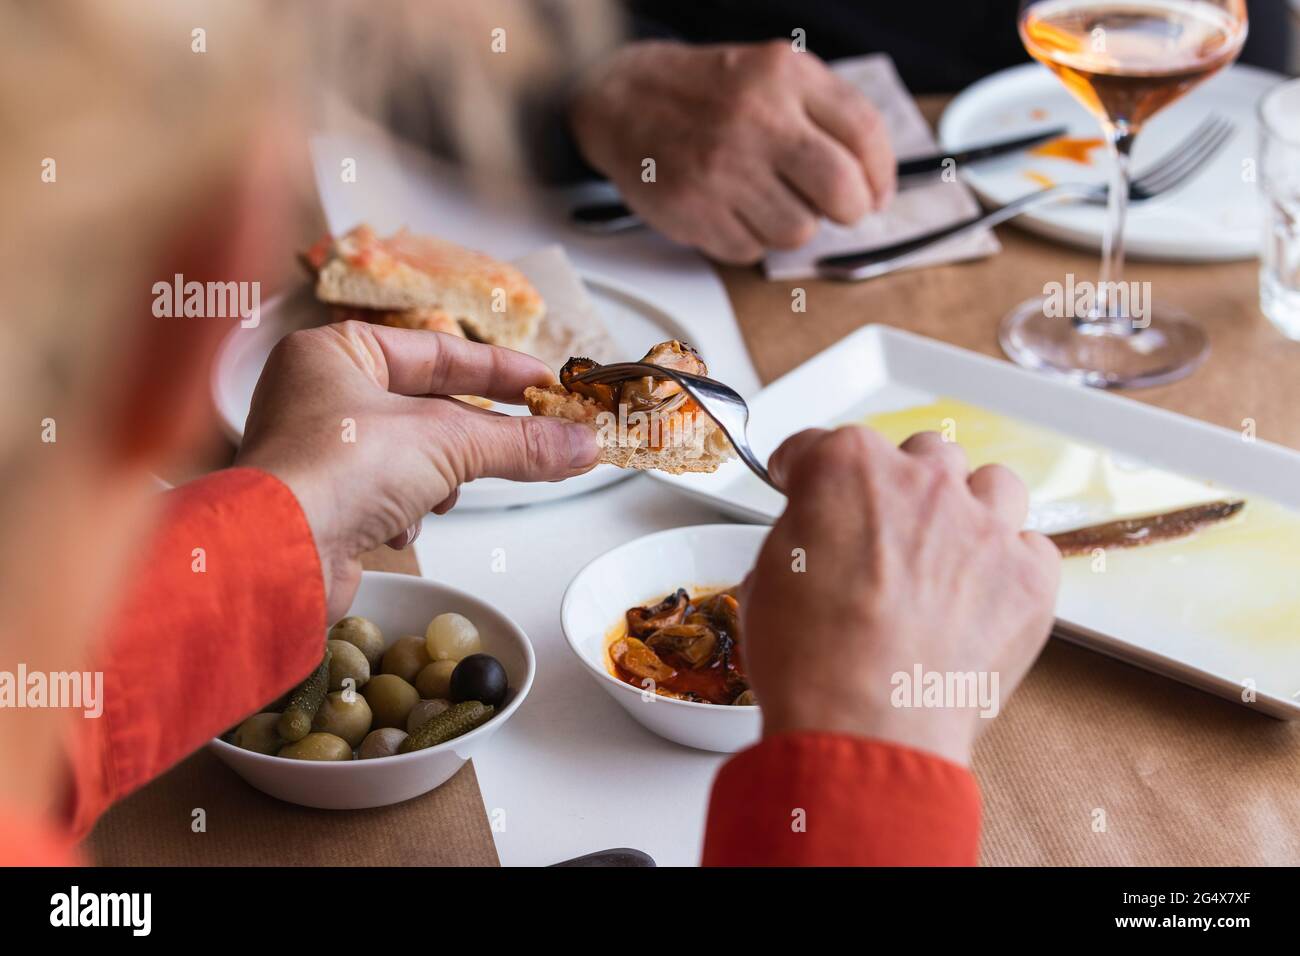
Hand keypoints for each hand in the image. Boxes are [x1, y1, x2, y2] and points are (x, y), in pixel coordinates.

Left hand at [236, 321, 597, 618]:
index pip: (436, 352)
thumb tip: (580, 444)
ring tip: (438, 494)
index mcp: (334, 353)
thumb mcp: (446, 443)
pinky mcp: (325, 504)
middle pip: (428, 408)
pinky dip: (405, 512)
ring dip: (436, 480)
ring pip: (413, 456)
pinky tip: (396, 526)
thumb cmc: (334, 473)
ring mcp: (319, 452)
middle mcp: (319, 396)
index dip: (497, 370)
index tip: (544, 385)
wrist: (275, 559)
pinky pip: (389, 496)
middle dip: (474, 437)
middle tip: (535, 442)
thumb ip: (519, 442)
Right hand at [569, 40, 894, 263]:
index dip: (881, 176)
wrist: (623, 99)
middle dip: (849, 211)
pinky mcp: (693, 209)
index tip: (875, 193)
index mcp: (784, 75)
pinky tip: (730, 208)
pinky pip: (750, 250)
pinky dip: (748, 238)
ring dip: (791, 225)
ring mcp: (721, 167)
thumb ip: (829, 114)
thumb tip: (875, 184)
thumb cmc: (708, 94)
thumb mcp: (774, 74)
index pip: (864, 135)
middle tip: (835, 209)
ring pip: (798, 231)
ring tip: (765, 199)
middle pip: (842, 192)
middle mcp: (755, 119)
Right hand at [738, 426, 1060, 765]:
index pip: (819, 445)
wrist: (866, 730)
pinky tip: (982, 593)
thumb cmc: (811, 663)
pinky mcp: (1029, 578)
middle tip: (881, 528)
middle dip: (898, 485)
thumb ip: (798, 536)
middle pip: (918, 454)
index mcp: (847, 468)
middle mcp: (922, 482)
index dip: (802, 471)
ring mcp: (983, 526)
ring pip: (991, 484)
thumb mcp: (764, 581)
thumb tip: (810, 543)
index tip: (801, 483)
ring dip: (969, 507)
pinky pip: (1032, 546)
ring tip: (947, 549)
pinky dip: (1011, 563)